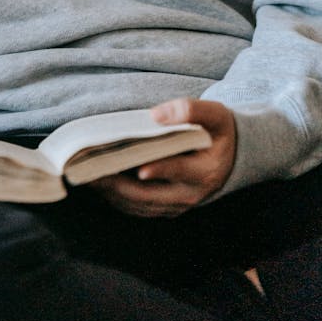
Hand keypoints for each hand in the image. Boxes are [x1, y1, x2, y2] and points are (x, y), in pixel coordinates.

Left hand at [89, 98, 236, 217]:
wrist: (232, 156)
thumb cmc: (219, 132)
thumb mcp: (215, 115)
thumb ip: (190, 111)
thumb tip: (156, 114)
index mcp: (204, 171)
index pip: (179, 171)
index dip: (160, 169)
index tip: (139, 168)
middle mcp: (190, 194)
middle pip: (151, 196)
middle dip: (120, 186)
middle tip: (93, 172)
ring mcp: (179, 204)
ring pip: (142, 206)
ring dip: (114, 195)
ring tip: (89, 178)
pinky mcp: (169, 207)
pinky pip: (141, 209)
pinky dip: (119, 200)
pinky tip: (101, 186)